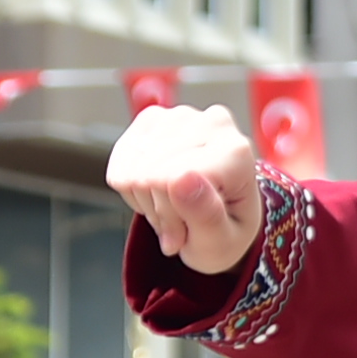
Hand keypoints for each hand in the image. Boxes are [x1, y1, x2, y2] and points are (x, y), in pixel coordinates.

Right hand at [107, 104, 262, 274]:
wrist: (221, 219)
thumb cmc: (225, 233)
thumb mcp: (221, 240)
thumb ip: (205, 214)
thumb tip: (181, 177)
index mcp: (236, 152)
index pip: (173, 180)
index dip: (170, 215)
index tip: (188, 231)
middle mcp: (211, 123)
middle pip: (150, 175)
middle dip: (159, 210)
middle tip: (181, 222)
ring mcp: (180, 116)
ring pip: (132, 172)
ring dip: (146, 200)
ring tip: (173, 207)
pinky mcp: (152, 119)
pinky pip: (120, 166)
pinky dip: (132, 187)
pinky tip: (158, 191)